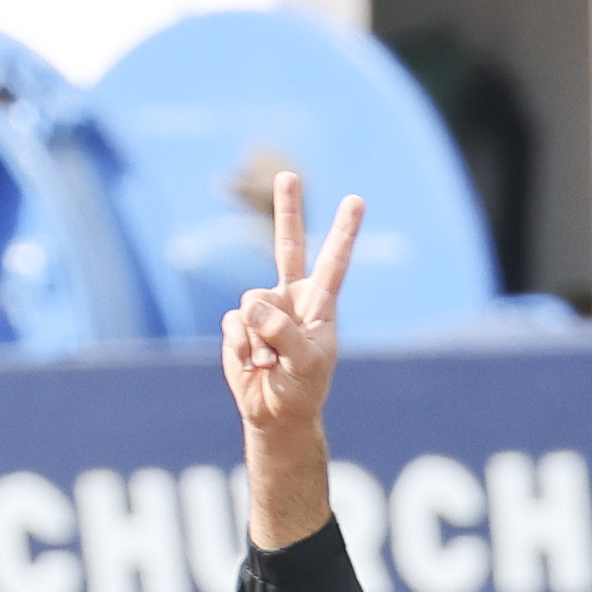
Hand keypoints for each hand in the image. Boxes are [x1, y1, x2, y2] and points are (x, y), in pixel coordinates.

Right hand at [221, 173, 362, 549]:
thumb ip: (283, 330)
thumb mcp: (304, 362)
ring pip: (252, 300)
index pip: (333, 263)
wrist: (276, 414)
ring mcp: (263, 309)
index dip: (343, 232)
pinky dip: (242, 346)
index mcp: (320, 306)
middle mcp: (292, 299)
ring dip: (259, 336)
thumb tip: (253, 305)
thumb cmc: (301, 389)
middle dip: (288, 211)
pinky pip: (234, 323)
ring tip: (270, 361)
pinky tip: (253, 362)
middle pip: (289, 246)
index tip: (357, 201)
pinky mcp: (238, 323)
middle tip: (289, 176)